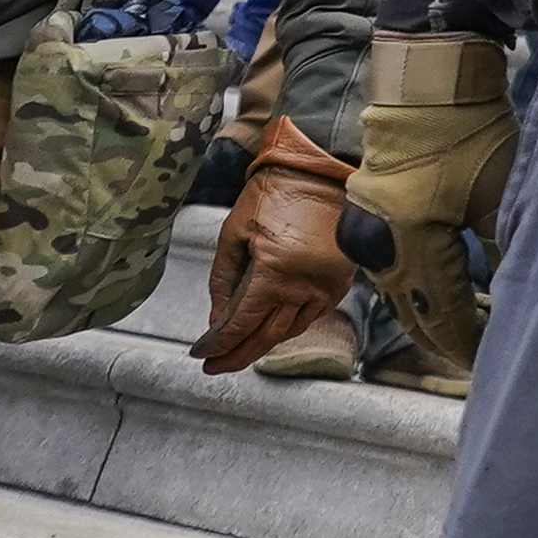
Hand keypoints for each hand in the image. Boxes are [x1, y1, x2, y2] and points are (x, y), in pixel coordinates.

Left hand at [195, 111, 358, 373]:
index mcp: (273, 274)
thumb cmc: (272, 194)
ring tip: (238, 351)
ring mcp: (324, 289)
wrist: (318, 171)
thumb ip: (223, 281)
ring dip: (261, 345)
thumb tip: (217, 320)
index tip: (199, 354)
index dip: (216, 344)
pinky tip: (270, 328)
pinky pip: (310, 317)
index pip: (239, 324)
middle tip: (215, 366)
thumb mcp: (234, 234)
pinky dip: (287, 328)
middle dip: (236, 356)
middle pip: (264, 339)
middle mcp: (302, 288)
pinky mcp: (338, 284)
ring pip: (288, 332)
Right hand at [343, 34, 516, 381]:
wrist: (427, 82)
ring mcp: (363, 232)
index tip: (491, 363)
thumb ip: (508, 250)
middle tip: (479, 362)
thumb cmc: (471, 131)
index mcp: (409, 239)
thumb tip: (525, 299)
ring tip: (467, 335)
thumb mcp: (501, 192)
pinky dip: (416, 290)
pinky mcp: (362, 219)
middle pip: (412, 317)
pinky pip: (390, 271)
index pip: (443, 312)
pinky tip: (442, 297)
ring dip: (429, 318)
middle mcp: (377, 244)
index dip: (469, 343)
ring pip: (398, 297)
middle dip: (445, 343)